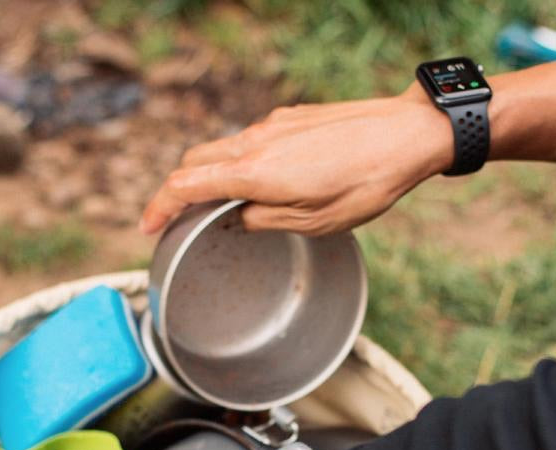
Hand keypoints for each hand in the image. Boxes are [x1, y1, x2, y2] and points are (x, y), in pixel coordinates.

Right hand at [141, 85, 451, 235]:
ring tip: (217, 206)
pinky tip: (257, 183)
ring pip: (221, 148)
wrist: (407, 135)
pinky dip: (237, 162)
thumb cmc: (366, 184)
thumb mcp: (314, 223)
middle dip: (178, 190)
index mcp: (256, 172)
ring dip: (209, 176)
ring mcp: (273, 125)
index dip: (160, 206)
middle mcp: (256, 142)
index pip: (187, 185)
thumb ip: (265, 220)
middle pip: (195, 161)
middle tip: (178, 219)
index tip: (148, 226)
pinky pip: (249, 140)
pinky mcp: (291, 118)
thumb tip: (237, 219)